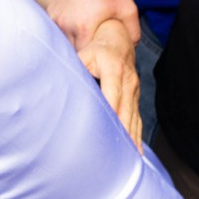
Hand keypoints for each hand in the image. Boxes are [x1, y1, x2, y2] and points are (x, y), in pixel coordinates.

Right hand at [49, 0, 141, 51]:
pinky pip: (57, 29)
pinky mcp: (52, 11)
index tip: (100, 57)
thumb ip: (133, 35)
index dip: (92, 58)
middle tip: (94, 50)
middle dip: (83, 52)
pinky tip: (75, 27)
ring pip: (63, 40)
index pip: (84, 56)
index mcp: (83, 27)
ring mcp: (56, 17)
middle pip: (72, 50)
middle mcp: (66, 24)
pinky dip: (65, 31)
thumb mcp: (129, 12)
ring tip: (85, 38)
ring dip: (72, 42)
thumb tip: (131, 50)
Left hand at [78, 19, 141, 147]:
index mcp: (114, 68)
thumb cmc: (95, 49)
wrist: (117, 39)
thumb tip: (60, 83)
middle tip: (118, 154)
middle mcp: (128, 80)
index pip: (113, 93)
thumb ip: (75, 67)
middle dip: (123, 132)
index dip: (111, 111)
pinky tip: (137, 152)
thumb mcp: (83, 53)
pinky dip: (137, 136)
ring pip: (134, 117)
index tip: (107, 130)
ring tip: (129, 159)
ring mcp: (135, 90)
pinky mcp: (136, 97)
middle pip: (126, 110)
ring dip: (132, 138)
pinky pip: (138, 119)